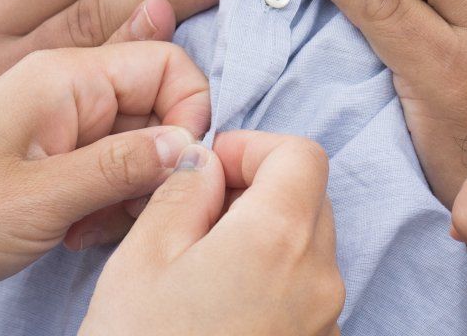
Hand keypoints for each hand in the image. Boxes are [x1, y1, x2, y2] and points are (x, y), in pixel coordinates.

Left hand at [0, 41, 210, 335]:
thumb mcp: (44, 199)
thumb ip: (127, 166)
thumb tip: (195, 146)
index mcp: (64, 77)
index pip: (166, 63)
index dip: (189, 113)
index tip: (178, 168)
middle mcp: (65, 93)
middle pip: (157, 108)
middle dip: (158, 164)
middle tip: (125, 212)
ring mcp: (56, 131)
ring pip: (137, 148)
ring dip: (130, 193)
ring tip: (88, 228)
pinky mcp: (48, 167)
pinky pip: (107, 176)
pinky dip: (106, 207)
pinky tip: (74, 234)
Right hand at [83, 131, 343, 335]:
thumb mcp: (143, 259)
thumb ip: (182, 192)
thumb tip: (204, 165)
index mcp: (279, 238)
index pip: (302, 154)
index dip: (253, 148)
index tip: (210, 169)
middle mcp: (319, 277)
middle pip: (310, 198)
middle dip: (258, 190)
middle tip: (198, 217)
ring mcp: (324, 321)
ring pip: (309, 247)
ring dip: (265, 238)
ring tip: (201, 268)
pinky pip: (305, 294)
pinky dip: (272, 281)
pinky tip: (219, 307)